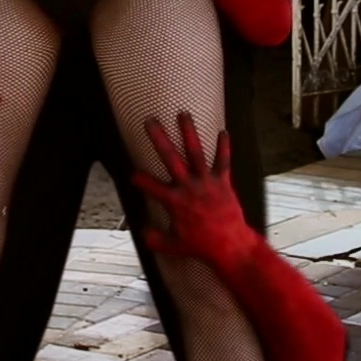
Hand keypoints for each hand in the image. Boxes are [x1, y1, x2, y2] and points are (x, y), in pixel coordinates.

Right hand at [131, 113, 256, 267]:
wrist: (230, 246)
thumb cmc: (201, 246)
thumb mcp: (174, 246)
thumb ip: (156, 239)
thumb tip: (143, 233)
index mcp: (174, 201)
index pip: (151, 186)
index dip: (139, 179)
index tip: (131, 172)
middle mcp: (188, 187)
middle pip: (170, 157)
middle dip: (159, 138)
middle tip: (150, 121)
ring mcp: (206, 182)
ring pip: (195, 152)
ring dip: (188, 132)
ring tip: (183, 113)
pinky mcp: (223, 182)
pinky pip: (223, 161)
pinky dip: (224, 147)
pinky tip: (224, 131)